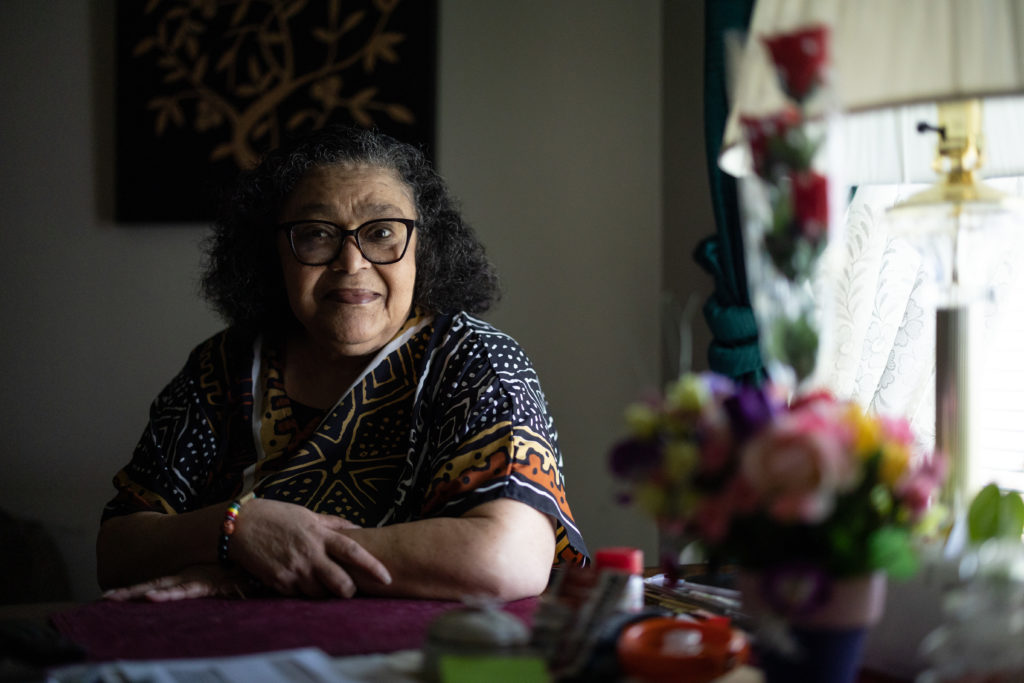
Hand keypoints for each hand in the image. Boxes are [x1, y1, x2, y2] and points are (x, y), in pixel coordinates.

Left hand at [103, 564, 257, 601]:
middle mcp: (188, 576)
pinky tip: (152, 598)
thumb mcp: (223, 571)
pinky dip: (168, 595)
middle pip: (153, 585)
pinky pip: (185, 591)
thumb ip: (213, 571)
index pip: (155, 583)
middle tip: (104, 599)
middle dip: (128, 593)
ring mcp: (197, 580)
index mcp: (187, 575)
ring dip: (140, 593)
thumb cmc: (242, 563)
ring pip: (163, 589)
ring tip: (118, 598)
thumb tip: (204, 569)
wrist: (260, 549)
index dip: (133, 589)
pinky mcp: (209, 585)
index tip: (109, 596)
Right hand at [229, 498, 391, 597]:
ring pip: (320, 594)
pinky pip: (298, 595)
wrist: (240, 525)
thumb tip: (358, 528)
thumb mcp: (308, 514)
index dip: (372, 567)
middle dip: (349, 590)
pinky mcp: (278, 582)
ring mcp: (293, 570)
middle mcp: (309, 554)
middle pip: (340, 583)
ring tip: (319, 581)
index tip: (387, 579)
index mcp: (320, 535)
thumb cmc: (277, 516)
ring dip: (324, 592)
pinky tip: (298, 580)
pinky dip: (303, 592)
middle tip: (349, 589)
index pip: (353, 552)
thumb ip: (334, 524)